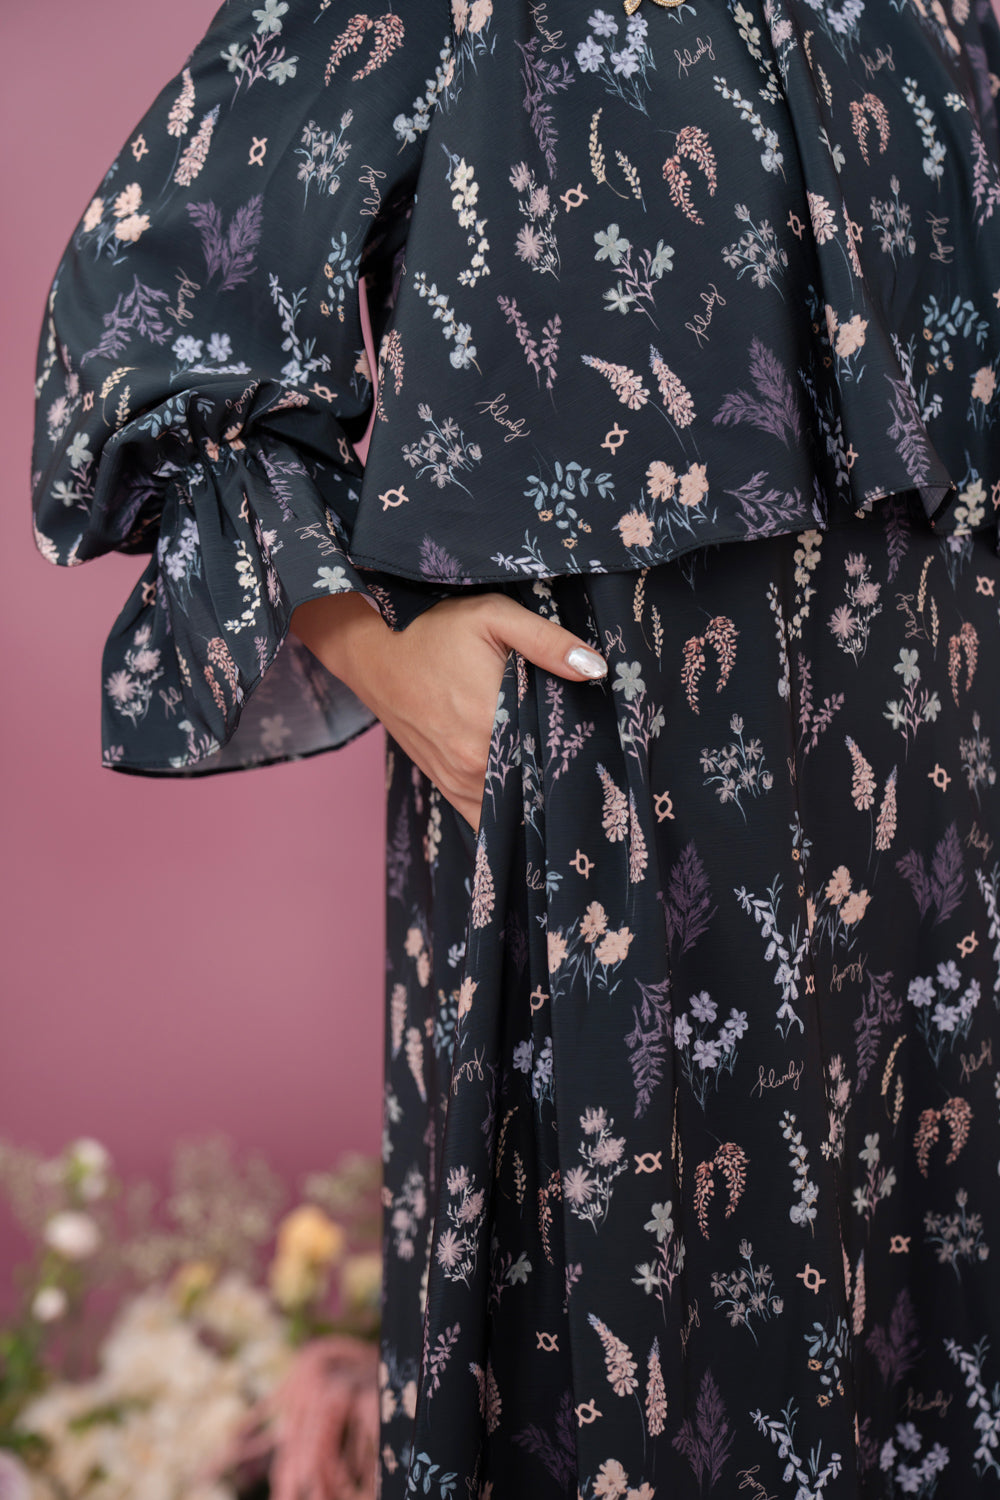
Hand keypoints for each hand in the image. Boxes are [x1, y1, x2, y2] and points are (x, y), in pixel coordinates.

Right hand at [290, 590, 606, 831]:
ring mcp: (457, 781)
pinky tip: (529, 802)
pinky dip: (508, 812)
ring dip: (536, 796)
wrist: (371, 652)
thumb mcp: (493, 616)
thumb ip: (547, 641)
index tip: (601, 750)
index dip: (581, 752)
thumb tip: (596, 669)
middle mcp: (473, 764)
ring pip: (513, 805)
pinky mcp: (445, 785)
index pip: (554, 755)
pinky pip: (485, 817)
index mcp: (491, 724)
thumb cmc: (432, 629)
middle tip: (590, 764)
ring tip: (564, 782)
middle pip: (537, 783)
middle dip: (563, 776)